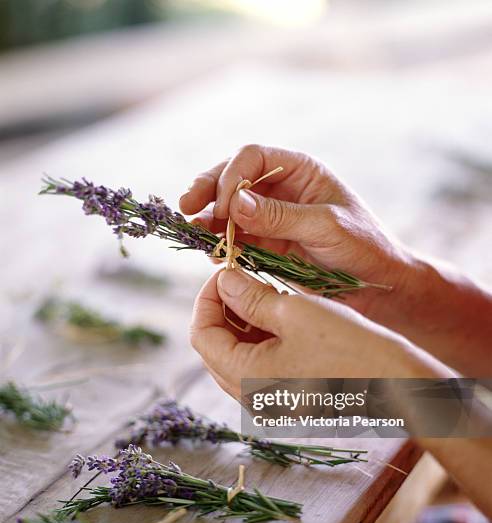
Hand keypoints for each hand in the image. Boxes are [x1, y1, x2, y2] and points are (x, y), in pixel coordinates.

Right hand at [180, 144, 414, 319]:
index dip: (231, 177)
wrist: (377, 285)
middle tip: (186, 207)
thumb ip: (281, 216)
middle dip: (207, 191)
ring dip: (208, 219)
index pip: (252, 158)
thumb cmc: (363, 247)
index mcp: (299, 171)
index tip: (223, 207)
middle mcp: (281, 189)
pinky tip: (213, 253)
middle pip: (232, 178)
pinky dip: (221, 243)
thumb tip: (234, 203)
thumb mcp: (325, 227)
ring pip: (228, 209)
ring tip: (195, 234)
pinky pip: (236, 238)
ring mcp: (271, 217)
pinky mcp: (267, 244)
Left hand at [190, 269, 447, 399]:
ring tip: (265, 292)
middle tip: (244, 278)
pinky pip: (259, 365)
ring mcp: (269, 401)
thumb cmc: (350, 346)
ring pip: (237, 355)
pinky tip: (280, 313)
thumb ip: (251, 296)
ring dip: (243, 321)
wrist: (398, 383)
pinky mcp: (287, 398)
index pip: (202, 335)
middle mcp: (250, 398)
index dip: (207, 298)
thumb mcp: (295, 311)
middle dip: (224, 309)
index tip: (225, 271)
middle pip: (216, 347)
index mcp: (245, 379)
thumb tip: (223, 280)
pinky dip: (261, 337)